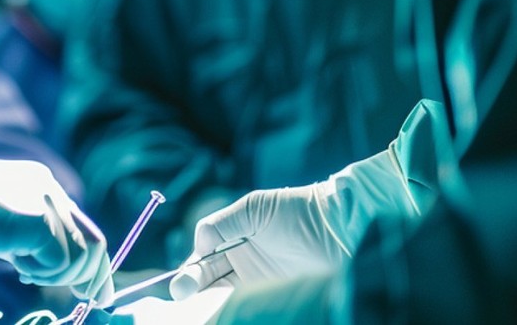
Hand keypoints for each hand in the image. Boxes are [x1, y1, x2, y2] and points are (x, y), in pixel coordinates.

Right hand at [0, 131, 112, 301]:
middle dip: (94, 277)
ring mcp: (42, 200)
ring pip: (82, 255)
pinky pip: (61, 262)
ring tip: (24, 273)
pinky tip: (16, 267)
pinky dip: (43, 274)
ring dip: (59, 276)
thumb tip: (41, 259)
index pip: (81, 225)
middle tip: (85, 300)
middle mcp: (46, 186)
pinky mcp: (33, 221)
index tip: (92, 289)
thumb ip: (18, 230)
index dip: (91, 262)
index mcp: (37, 181)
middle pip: (94, 240)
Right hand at [167, 183, 344, 297]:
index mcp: (233, 236)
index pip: (202, 257)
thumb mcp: (252, 208)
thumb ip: (221, 224)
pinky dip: (228, 307)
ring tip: (192, 305)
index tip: (179, 281)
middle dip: (191, 286)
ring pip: (222, 293)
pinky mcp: (272, 294)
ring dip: (205, 299)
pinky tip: (216, 308)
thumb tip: (198, 245)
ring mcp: (257, 280)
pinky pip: (245, 303)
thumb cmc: (295, 211)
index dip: (189, 269)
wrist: (336, 228)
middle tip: (180, 292)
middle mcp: (242, 260)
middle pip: (207, 278)